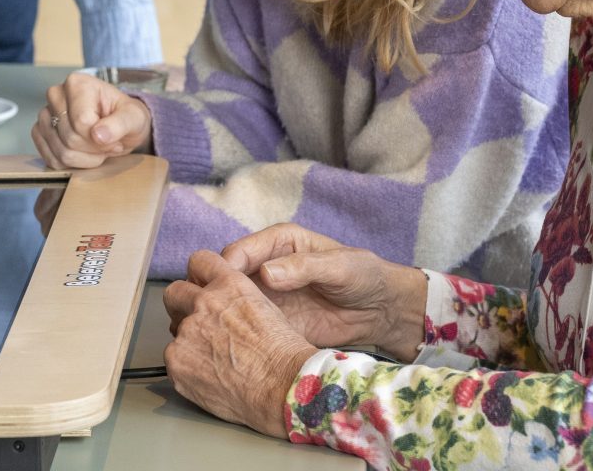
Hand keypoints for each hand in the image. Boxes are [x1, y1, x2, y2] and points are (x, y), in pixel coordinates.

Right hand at [29, 73, 152, 170]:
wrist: (117, 125)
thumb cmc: (125, 117)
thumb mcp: (134, 117)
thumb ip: (120, 124)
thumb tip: (98, 135)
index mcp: (77, 84)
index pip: (82, 122)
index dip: (101, 139)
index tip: (115, 137)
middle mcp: (55, 95)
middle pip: (71, 139)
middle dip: (94, 150)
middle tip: (108, 144)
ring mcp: (44, 115)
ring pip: (61, 152)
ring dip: (85, 159)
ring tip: (97, 148)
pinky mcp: (40, 133)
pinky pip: (51, 160)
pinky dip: (72, 164)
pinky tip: (83, 153)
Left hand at [161, 251, 322, 439]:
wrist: (283, 386)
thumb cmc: (283, 355)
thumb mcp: (266, 308)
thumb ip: (236, 301)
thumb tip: (224, 307)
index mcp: (229, 285)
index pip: (199, 262)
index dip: (198, 277)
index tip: (199, 288)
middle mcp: (205, 303)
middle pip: (174, 293)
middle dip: (180, 306)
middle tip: (194, 324)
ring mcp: (187, 331)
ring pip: (174, 331)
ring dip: (187, 341)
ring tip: (212, 360)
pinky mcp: (177, 359)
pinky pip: (173, 360)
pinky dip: (186, 368)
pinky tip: (209, 378)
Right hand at [180, 225, 428, 359]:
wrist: (380, 311)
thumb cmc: (363, 276)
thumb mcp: (339, 266)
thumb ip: (304, 267)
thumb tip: (266, 273)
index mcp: (278, 244)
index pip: (240, 252)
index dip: (227, 268)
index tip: (222, 286)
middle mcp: (265, 268)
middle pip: (226, 278)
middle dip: (216, 293)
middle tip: (212, 312)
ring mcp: (266, 297)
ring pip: (230, 305)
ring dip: (223, 317)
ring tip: (218, 332)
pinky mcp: (272, 322)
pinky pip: (247, 328)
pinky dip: (238, 336)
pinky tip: (236, 347)